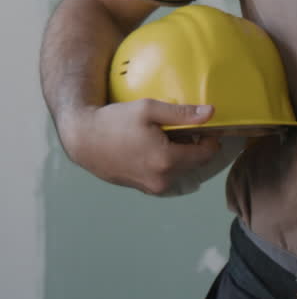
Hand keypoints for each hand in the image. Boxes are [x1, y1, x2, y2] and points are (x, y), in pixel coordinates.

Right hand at [64, 99, 224, 194]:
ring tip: (167, 138)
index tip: (205, 127)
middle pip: (195, 164)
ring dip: (181, 156)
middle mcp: (162, 179)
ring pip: (181, 171)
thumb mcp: (148, 109)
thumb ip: (182, 113)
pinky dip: (167, 163)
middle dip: (195, 147)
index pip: (206, 154)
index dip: (210, 139)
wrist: (84, 140)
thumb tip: (211, 113)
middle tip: (184, 130)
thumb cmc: (114, 121)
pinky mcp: (143, 189)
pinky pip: (166, 176)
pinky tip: (155, 148)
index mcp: (166, 160)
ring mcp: (152, 188)